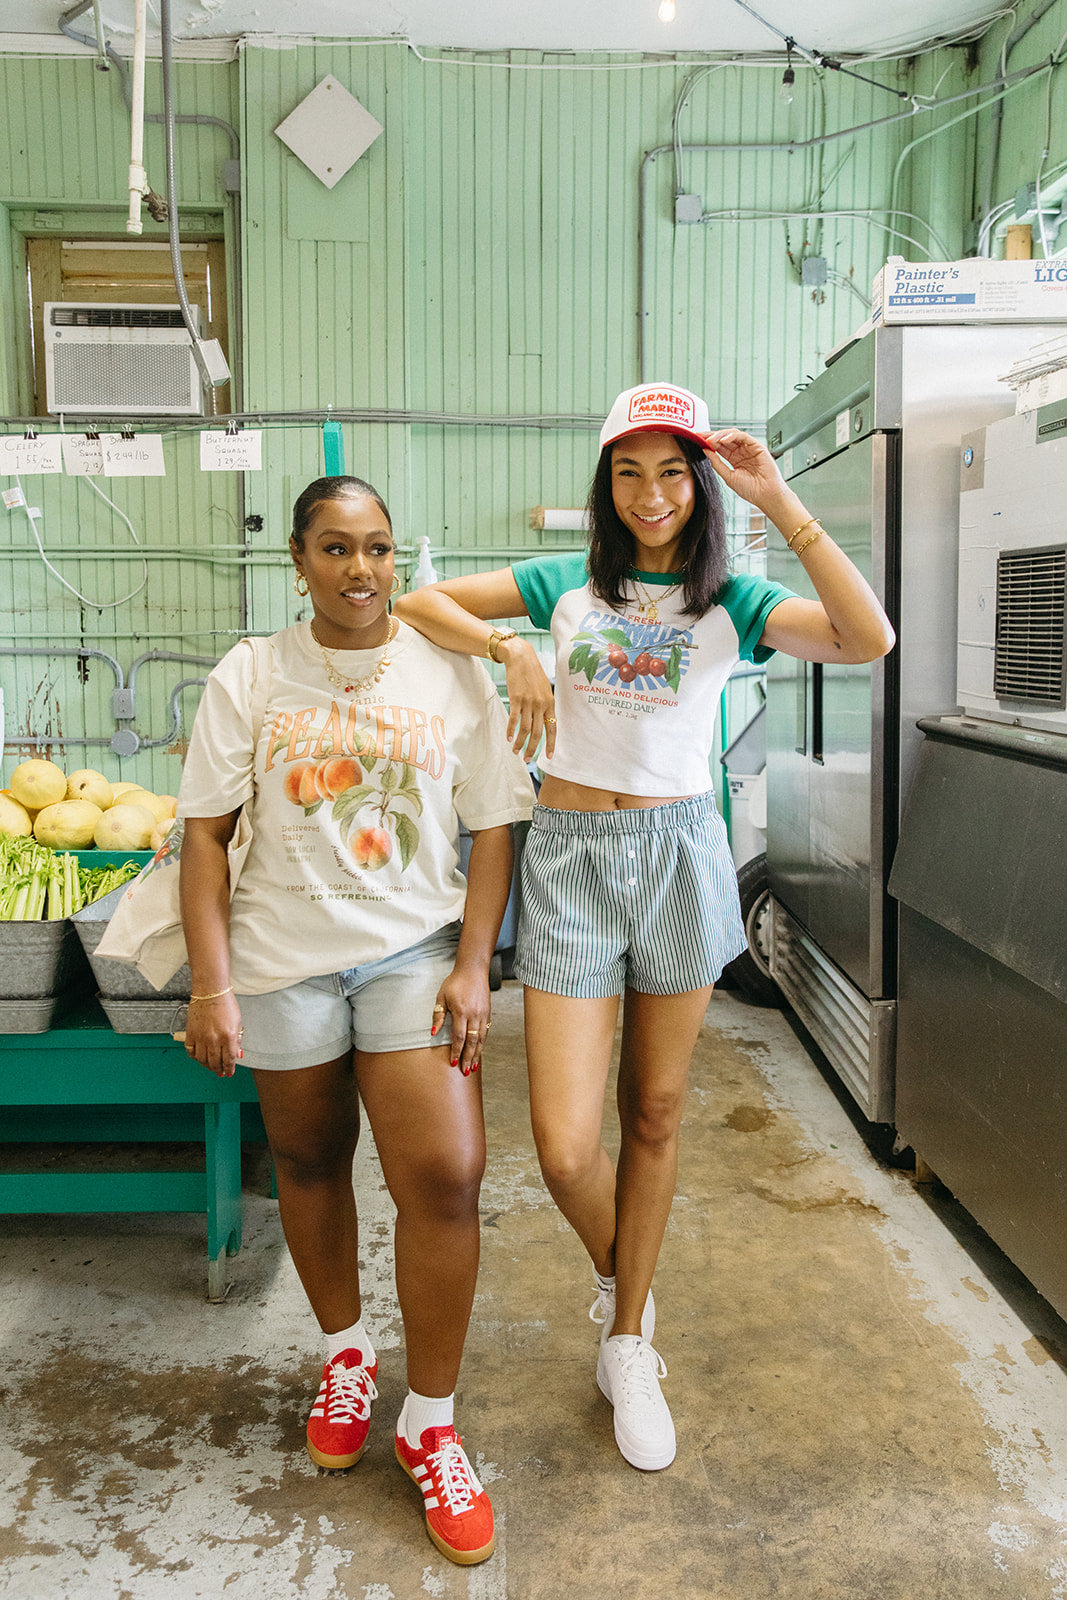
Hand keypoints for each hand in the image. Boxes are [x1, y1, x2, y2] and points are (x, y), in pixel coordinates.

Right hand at [181, 991, 242, 1078]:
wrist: (210, 991)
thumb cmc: (225, 1003)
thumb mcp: (237, 1022)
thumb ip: (236, 1040)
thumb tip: (235, 1054)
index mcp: (229, 1036)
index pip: (229, 1059)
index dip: (230, 1068)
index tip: (229, 1072)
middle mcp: (214, 1039)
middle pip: (216, 1062)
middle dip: (219, 1070)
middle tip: (221, 1073)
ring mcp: (201, 1037)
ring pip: (203, 1060)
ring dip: (207, 1066)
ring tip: (211, 1067)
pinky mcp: (190, 1034)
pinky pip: (191, 1052)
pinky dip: (195, 1057)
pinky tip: (200, 1057)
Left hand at [431, 963, 491, 1075]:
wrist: (473, 970)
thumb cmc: (455, 982)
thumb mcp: (441, 997)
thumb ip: (438, 1016)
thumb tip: (433, 1033)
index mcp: (461, 1012)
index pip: (459, 1037)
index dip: (456, 1052)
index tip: (453, 1063)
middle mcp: (474, 1015)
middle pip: (472, 1042)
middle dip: (468, 1058)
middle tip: (465, 1071)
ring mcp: (483, 1015)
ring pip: (481, 1039)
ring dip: (477, 1054)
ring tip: (473, 1067)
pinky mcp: (488, 1013)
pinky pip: (485, 1032)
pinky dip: (482, 1044)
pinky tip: (479, 1051)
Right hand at [498, 637, 556, 759]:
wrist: (522, 658)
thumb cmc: (533, 674)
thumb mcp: (545, 689)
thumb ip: (545, 705)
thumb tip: (545, 721)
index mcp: (550, 704)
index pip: (553, 729)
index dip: (551, 744)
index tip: (549, 757)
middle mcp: (541, 705)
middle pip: (538, 733)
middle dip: (532, 749)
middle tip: (527, 760)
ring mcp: (528, 702)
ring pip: (525, 729)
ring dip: (519, 743)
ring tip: (515, 752)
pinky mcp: (516, 699)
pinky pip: (514, 719)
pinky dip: (510, 730)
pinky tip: (508, 739)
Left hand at [701, 428, 789, 516]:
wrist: (766, 495)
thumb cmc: (751, 490)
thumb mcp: (728, 476)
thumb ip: (717, 463)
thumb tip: (705, 451)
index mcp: (734, 459)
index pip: (719, 447)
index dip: (708, 442)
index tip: (696, 440)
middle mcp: (741, 452)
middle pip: (724, 438)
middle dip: (711, 436)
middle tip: (699, 435)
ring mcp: (749, 448)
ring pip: (733, 435)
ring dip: (720, 435)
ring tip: (710, 439)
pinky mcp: (757, 446)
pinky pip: (743, 436)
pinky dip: (732, 436)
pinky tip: (723, 441)